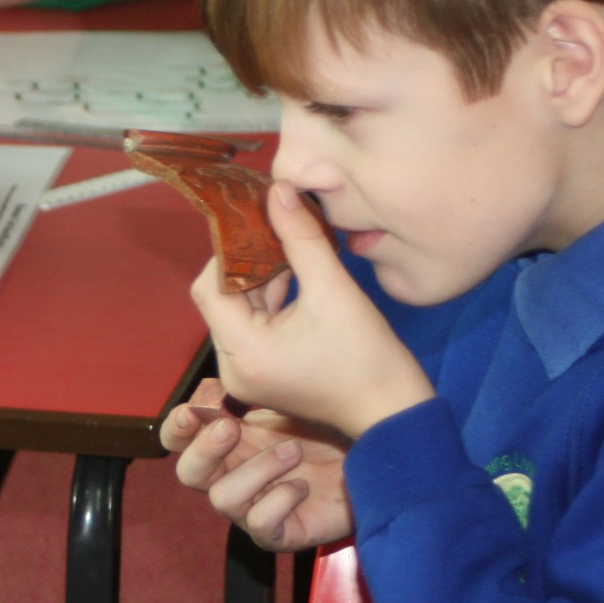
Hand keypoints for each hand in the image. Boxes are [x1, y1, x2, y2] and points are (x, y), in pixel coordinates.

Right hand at [165, 379, 354, 550]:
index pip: (179, 442)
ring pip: (223, 499)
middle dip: (205, 450)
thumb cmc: (328, 426)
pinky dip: (280, 500)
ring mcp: (253, 507)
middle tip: (232, 428)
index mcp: (228, 443)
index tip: (192, 411)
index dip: (176, 430)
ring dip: (258, 470)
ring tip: (294, 452)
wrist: (373, 454)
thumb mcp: (282, 401)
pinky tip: (304, 486)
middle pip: (189, 474)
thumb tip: (216, 383)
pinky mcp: (278, 533)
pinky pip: (259, 523)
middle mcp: (234, 476)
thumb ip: (244, 396)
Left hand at [190, 181, 433, 440]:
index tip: (256, 222)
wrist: (393, 412)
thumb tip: (277, 190)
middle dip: (248, 262)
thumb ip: (301, 238)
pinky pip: (253, 326)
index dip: (229, 251)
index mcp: (243, 351)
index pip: (210, 286)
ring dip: (261, 279)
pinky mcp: (261, 373)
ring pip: (239, 310)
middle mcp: (233, 367)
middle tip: (276, 229)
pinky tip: (296, 276)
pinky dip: (270, 301)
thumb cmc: (369, 358)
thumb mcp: (334, 290)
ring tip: (291, 249)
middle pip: (222, 298)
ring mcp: (246, 374)